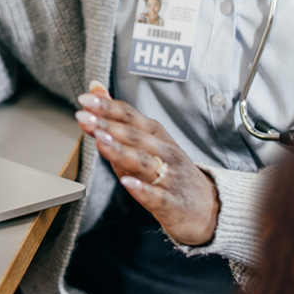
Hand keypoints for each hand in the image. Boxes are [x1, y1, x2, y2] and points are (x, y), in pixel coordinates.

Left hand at [74, 84, 220, 246]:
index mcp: (155, 136)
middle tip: (84, 118)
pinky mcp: (172, 203)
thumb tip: (95, 88)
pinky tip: (127, 183)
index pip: (131, 117)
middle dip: (108, 126)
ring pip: (144, 162)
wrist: (209, 205)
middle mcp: (163, 152)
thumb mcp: (145, 141)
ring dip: (121, 151)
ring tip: (100, 142)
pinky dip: (142, 189)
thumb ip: (117, 118)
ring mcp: (169, 177)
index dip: (108, 107)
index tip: (86, 100)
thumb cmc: (170, 172)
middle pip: (135, 136)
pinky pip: (157, 195)